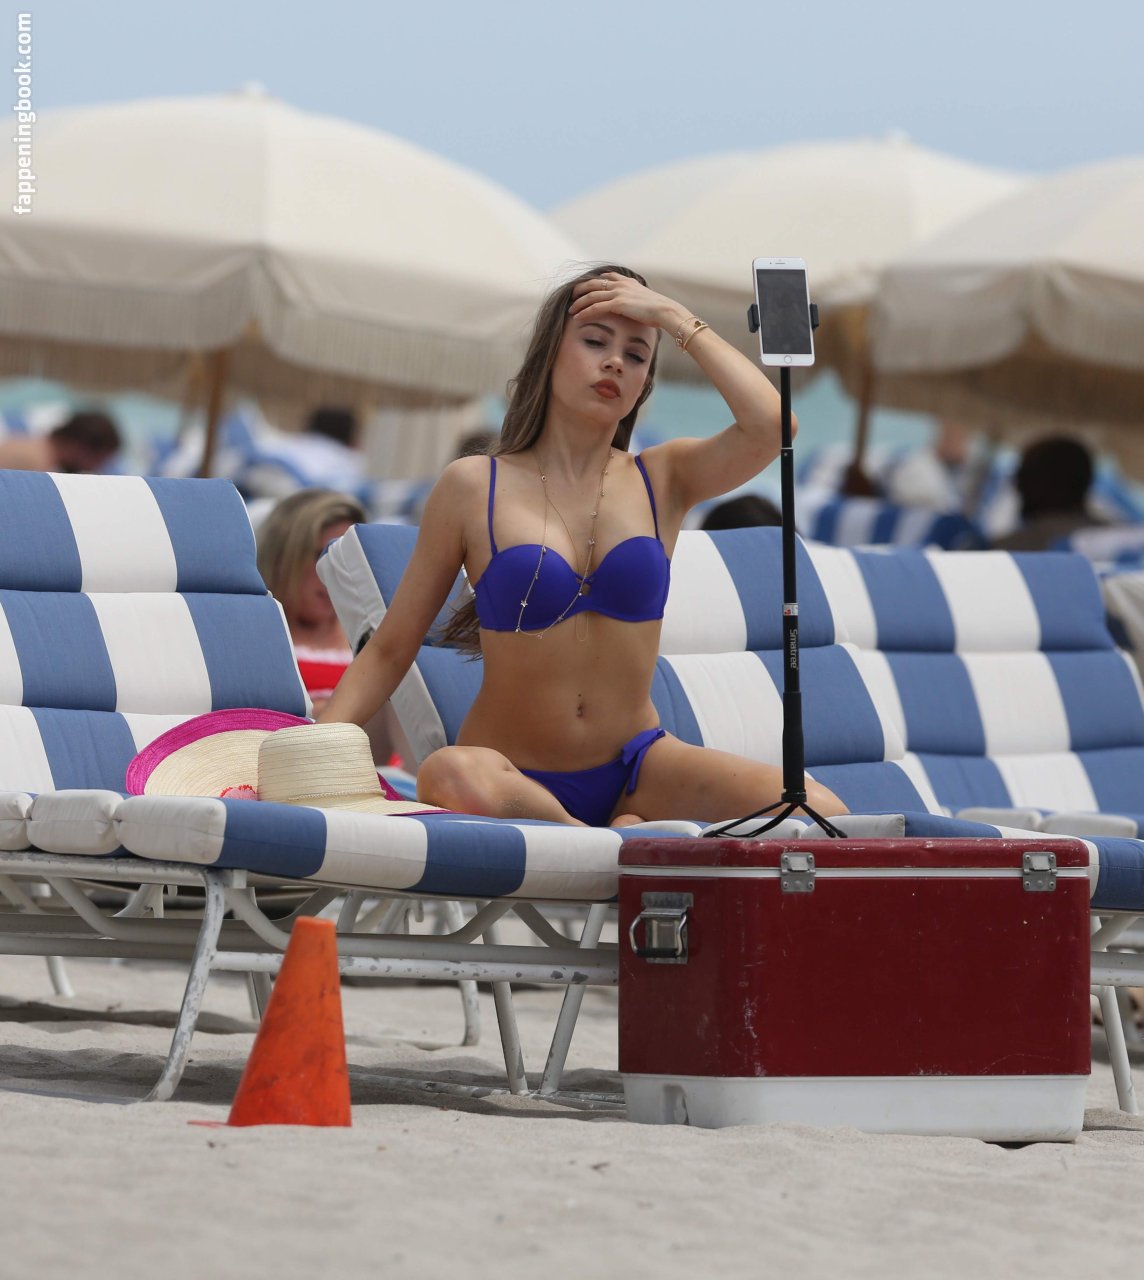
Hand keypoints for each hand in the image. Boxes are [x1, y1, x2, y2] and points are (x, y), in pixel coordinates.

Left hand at [567, 272, 688, 333]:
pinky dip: (585, 312)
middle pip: (594, 283)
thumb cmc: (660, 310)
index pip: (608, 276)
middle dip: (581, 289)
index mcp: (628, 282)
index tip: (588, 285)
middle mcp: (621, 284)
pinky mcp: (618, 303)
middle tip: (572, 296)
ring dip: (579, 302)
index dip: (596, 280)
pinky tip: (577, 317)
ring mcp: (619, 293)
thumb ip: (638, 301)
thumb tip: (639, 308)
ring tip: (571, 309)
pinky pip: (596, 307)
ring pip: (592, 295)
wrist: (665, 311)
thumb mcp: (647, 301)